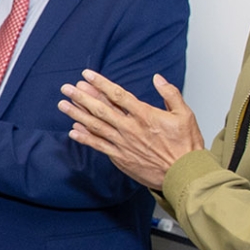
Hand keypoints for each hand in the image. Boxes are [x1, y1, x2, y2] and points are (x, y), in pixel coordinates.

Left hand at [60, 70, 203, 188]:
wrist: (183, 173)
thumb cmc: (186, 145)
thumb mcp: (185, 114)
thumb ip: (170, 94)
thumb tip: (157, 78)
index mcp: (145, 115)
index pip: (118, 95)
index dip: (101, 84)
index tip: (87, 75)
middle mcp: (130, 128)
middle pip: (101, 109)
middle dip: (82, 97)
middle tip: (66, 88)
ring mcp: (123, 144)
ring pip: (96, 126)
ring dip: (77, 114)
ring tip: (63, 104)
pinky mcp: (120, 157)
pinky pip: (99, 146)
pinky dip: (85, 138)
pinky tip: (73, 131)